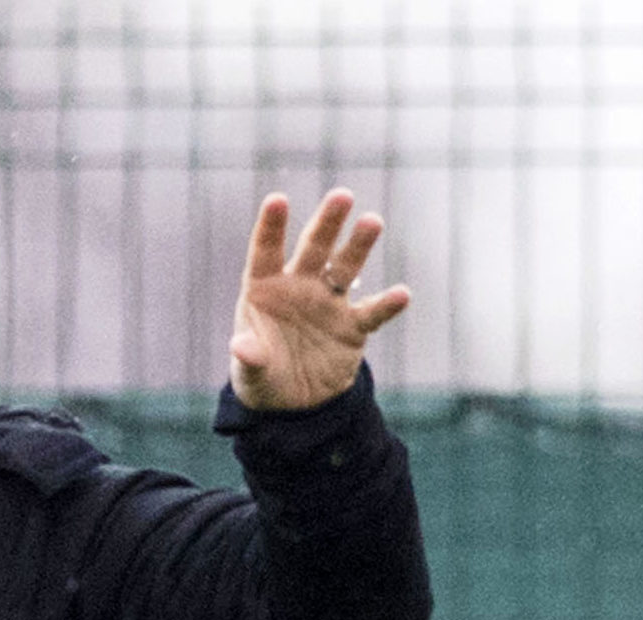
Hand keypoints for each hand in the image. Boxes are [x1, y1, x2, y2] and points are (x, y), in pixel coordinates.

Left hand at [227, 189, 410, 410]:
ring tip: (372, 221)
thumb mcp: (250, 372)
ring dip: (359, 246)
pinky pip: (372, 312)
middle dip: (327, 222)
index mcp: (265, 288)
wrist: (293, 402)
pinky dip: (386, 304)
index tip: (277, 199)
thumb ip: (248, 357)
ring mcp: (328, 303)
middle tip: (342, 195)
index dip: (272, 226)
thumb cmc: (263, 375)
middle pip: (314, 248)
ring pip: (345, 268)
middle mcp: (298, 287)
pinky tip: (401, 294)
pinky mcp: (352, 326)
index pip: (266, 251)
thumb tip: (241, 347)